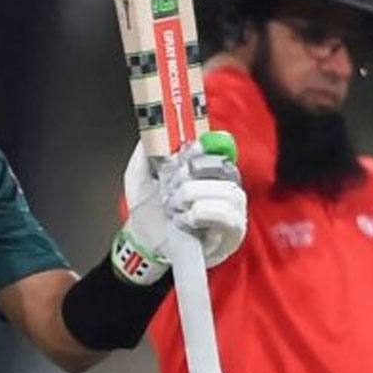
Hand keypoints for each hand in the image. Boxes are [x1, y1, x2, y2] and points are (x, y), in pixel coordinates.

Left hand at [112, 132, 247, 284]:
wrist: (144, 242)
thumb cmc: (147, 210)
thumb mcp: (139, 175)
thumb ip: (146, 152)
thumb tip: (155, 131)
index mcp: (206, 171)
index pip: (218, 149)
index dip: (200, 150)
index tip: (181, 156)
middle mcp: (224, 187)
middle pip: (224, 169)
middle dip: (190, 179)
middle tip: (170, 191)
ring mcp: (233, 210)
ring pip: (227, 191)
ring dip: (194, 197)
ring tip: (176, 208)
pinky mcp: (233, 233)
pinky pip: (229, 217)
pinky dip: (203, 214)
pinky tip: (187, 220)